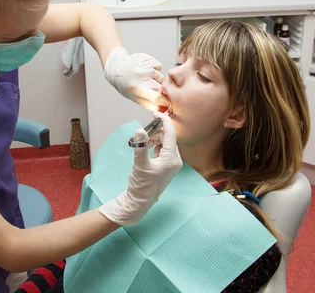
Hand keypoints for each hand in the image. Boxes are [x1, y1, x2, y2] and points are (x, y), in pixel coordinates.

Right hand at [98, 111, 181, 225]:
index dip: (163, 121)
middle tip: (144, 131)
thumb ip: (141, 146)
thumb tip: (140, 130)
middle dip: (156, 132)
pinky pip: (163, 150)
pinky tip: (146, 148)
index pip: (170, 134)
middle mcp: (175, 160)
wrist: (139, 201)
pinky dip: (155, 145)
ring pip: (165, 143)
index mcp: (172, 159)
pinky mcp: (166, 166)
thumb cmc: (141, 184)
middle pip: (168, 138)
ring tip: (143, 141)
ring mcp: (171, 164)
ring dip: (155, 138)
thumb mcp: (140, 164)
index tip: (155, 113)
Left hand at [103, 47, 170, 110]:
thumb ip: (150, 104)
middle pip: (161, 87)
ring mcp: (144, 66)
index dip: (165, 100)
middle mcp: (142, 77)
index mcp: (138, 89)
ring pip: (161, 76)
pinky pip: (158, 66)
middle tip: (148, 87)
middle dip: (158, 89)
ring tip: (145, 78)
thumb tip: (165, 108)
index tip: (167, 101)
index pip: (157, 97)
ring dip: (156, 79)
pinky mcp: (147, 58)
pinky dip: (155, 69)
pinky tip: (146, 70)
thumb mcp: (135, 98)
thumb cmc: (126, 85)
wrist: (117, 68)